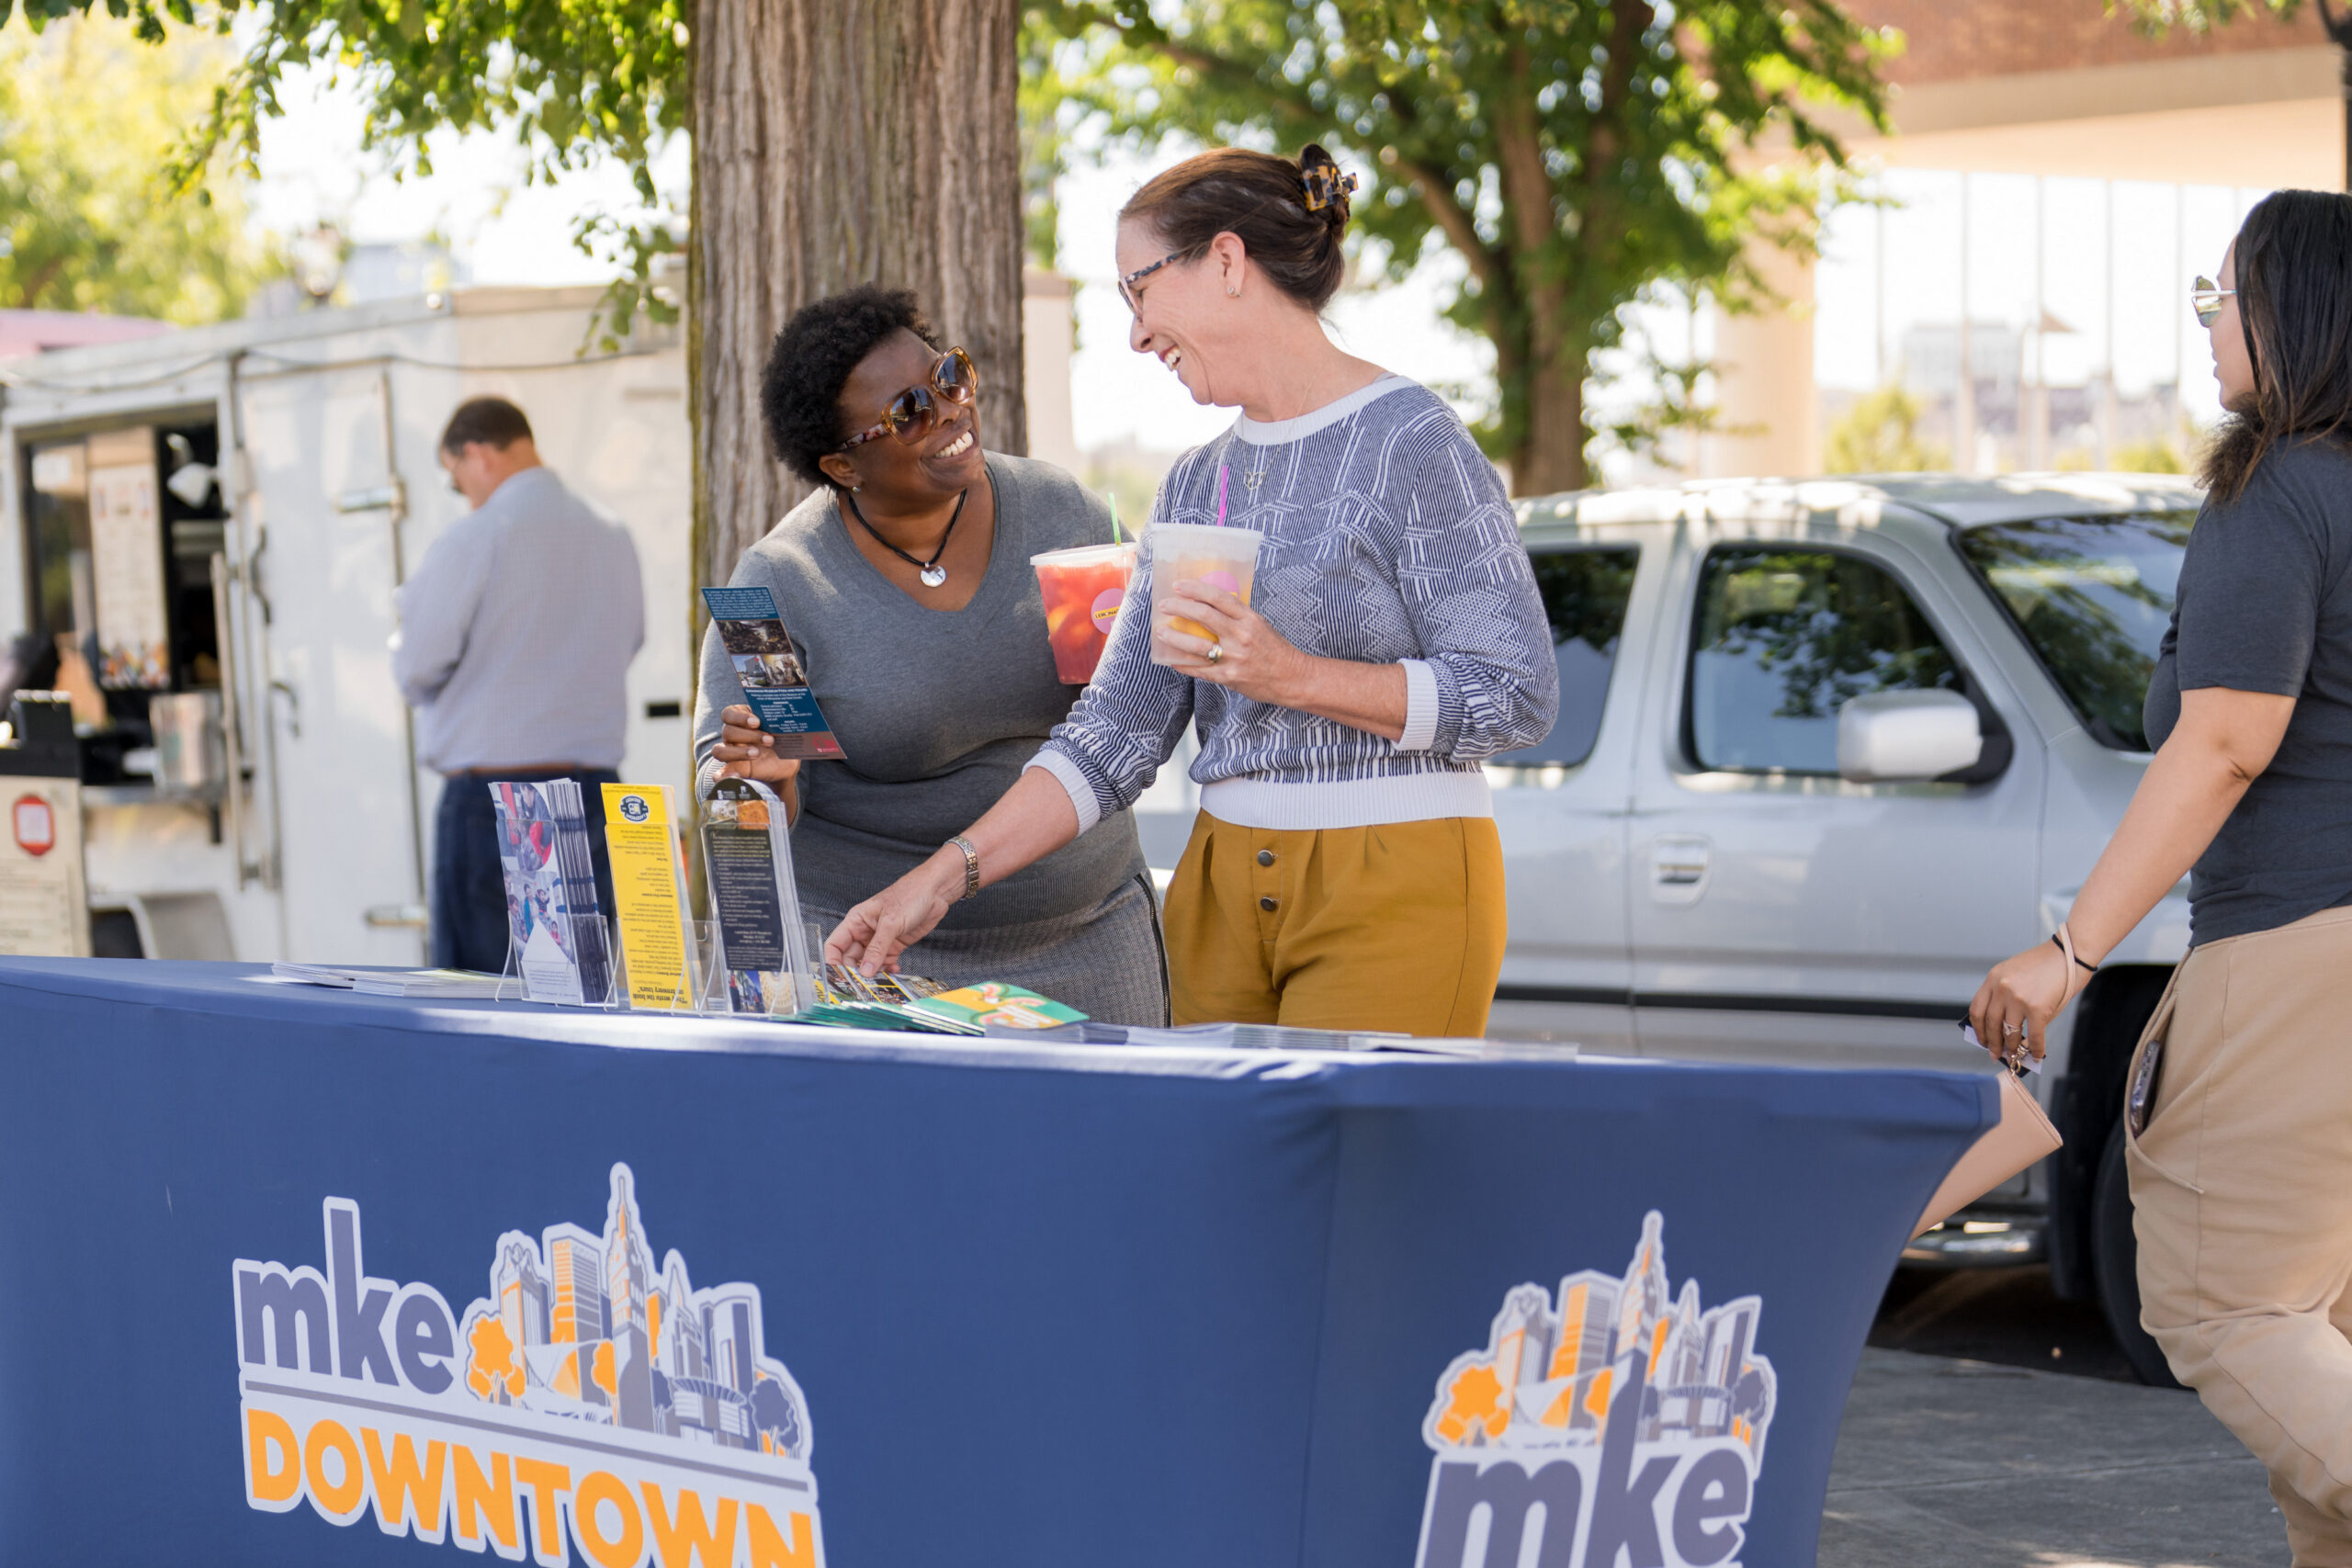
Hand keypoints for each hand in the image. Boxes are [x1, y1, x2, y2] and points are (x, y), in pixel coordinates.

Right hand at [711, 704, 802, 786]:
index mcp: (742, 718)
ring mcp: (732, 752)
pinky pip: (720, 773)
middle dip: (749, 735)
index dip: (740, 717)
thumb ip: (780, 721)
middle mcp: (733, 734)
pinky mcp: (735, 769)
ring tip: (757, 754)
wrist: (787, 761)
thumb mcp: (783, 729)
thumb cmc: (783, 738)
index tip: (757, 722)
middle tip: (769, 740)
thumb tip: (788, 717)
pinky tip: (735, 776)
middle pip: (727, 731)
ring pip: (720, 751)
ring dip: (738, 752)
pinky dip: (723, 776)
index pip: (729, 714)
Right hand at [825, 851, 963, 975]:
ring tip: (880, 979)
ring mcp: (880, 940)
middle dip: (854, 971)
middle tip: (862, 983)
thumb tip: (865, 970)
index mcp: (856, 921)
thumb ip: (877, 948)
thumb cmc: (910, 895)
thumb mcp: (891, 922)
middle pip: (850, 958)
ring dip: (873, 973)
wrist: (934, 892)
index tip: (838, 977)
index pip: (835, 945)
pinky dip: (887, 970)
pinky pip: (885, 963)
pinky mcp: (894, 945)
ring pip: (868, 963)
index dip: (833, 961)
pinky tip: (893, 971)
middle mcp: (865, 931)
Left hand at [1152, 580, 1309, 702]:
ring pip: (1196, 645)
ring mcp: (1234, 658)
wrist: (1292, 678)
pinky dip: (1183, 664)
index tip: (1178, 586)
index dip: (1195, 589)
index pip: (1218, 597)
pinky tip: (1172, 659)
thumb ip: (1237, 616)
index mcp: (1249, 619)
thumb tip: (1209, 605)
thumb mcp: (1260, 624)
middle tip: (1164, 605)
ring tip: (1161, 632)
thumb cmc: (1275, 649)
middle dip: (1179, 608)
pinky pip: (1200, 670)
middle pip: (1203, 616)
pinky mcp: (1229, 677)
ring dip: (1174, 637)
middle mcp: (1241, 636)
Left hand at [1967, 941, 2081, 1063]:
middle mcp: (2002, 988)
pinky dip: (2036, 1049)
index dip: (1978, 1028)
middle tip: (1994, 1054)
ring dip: (2012, 1048)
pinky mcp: (2038, 1008)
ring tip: (2013, 1056)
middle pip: (1991, 1023)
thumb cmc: (2046, 963)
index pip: (1977, 1009)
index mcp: (1993, 978)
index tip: (1981, 1039)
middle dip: (1992, 1043)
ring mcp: (2018, 998)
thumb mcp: (2015, 973)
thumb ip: (2006, 995)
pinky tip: (2037, 1055)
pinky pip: (2034, 1036)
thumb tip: (2005, 1028)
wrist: (2071, 952)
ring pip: (2010, 1032)